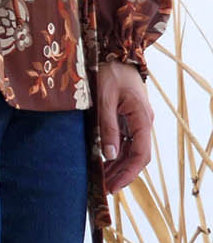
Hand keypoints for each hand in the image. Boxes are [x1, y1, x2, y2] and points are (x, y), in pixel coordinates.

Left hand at [97, 59, 153, 194]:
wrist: (115, 52)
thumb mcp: (104, 101)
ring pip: (130, 151)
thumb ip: (107, 128)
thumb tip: (110, 156)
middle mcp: (143, 122)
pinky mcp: (128, 118)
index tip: (114, 187)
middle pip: (137, 156)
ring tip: (100, 180)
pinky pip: (124, 141)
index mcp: (142, 118)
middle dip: (121, 174)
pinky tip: (102, 163)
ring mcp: (136, 121)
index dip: (128, 173)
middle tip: (103, 189)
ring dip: (117, 166)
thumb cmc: (108, 73)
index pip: (141, 154)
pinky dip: (114, 154)